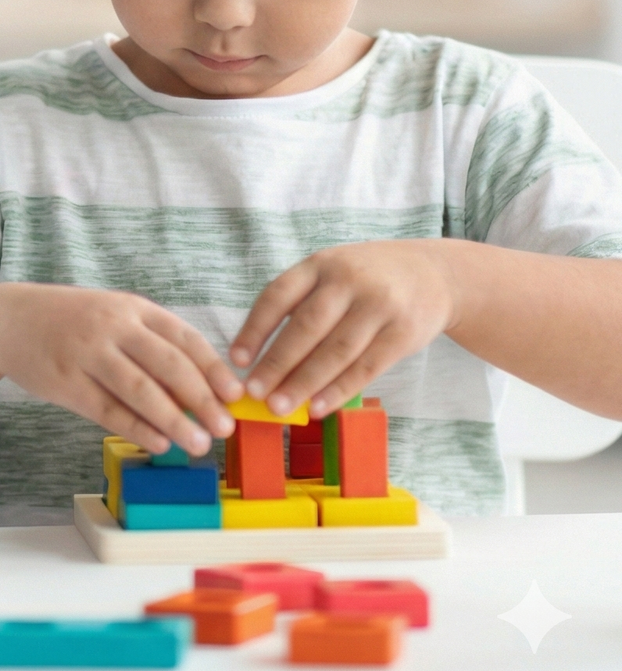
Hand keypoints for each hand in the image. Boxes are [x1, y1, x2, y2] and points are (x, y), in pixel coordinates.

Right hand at [0, 284, 240, 455]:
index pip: (183, 337)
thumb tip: (199, 391)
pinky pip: (108, 410)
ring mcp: (87, 353)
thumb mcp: (113, 317)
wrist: (8, 320)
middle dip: (202, 399)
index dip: (213, 368)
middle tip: (225, 428)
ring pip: (140, 390)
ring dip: (174, 421)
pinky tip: (159, 443)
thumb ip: (151, 346)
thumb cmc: (72, 322)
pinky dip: (137, 429)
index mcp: (131, 308)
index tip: (235, 395)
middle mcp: (112, 326)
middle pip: (168, 364)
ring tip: (198, 444)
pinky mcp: (66, 382)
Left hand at [229, 240, 457, 417]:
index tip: (236, 359)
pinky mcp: (403, 333)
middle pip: (306, 326)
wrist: (434, 274)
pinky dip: (339, 390)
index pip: (278, 296)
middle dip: (277, 363)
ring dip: (304, 382)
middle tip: (255, 392)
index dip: (255, 329)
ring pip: (335, 351)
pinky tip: (318, 406)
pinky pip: (366, 367)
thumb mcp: (332, 272)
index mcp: (320, 264)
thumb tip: (263, 354)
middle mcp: (347, 280)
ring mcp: (378, 306)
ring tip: (280, 406)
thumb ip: (302, 303)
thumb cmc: (367, 279)